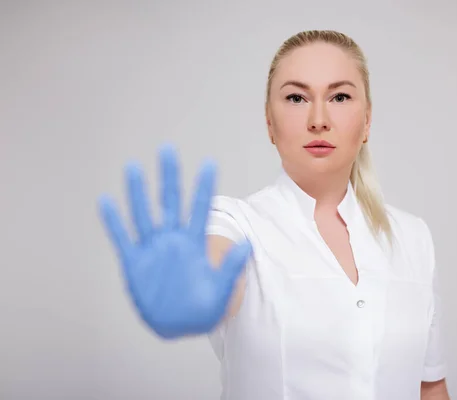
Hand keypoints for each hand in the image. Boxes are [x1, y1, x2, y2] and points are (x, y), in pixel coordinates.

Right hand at [97, 144, 251, 338]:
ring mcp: (153, 249)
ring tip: (134, 167)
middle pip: (170, 202)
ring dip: (138, 192)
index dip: (205, 187)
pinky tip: (106, 201)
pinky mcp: (135, 262)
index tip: (210, 163)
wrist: (179, 325)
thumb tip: (248, 244)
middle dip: (169, 177)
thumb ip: (231, 267)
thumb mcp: (222, 290)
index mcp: (195, 243)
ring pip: (144, 214)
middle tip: (167, 149)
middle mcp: (173, 239)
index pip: (201, 208)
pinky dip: (114, 222)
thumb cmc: (203, 309)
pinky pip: (122, 238)